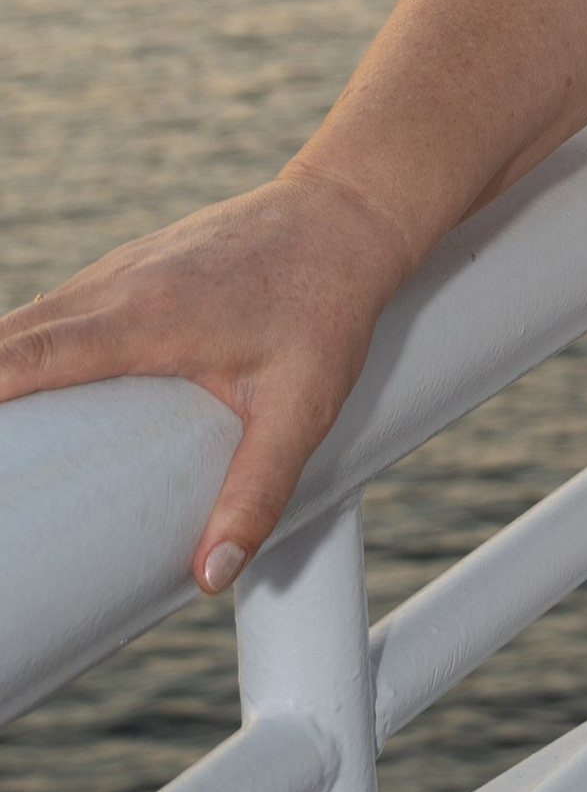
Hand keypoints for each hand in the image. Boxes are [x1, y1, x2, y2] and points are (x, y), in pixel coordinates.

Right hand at [0, 165, 414, 592]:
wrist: (348, 216)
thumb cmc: (327, 309)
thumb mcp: (302, 409)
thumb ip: (256, 491)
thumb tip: (212, 575)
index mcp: (149, 318)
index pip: (35, 354)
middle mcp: (122, 283)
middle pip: (15, 334)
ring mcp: (125, 265)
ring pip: (33, 314)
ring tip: (4, 432)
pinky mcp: (134, 262)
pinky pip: (60, 303)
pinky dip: (26, 340)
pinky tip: (19, 380)